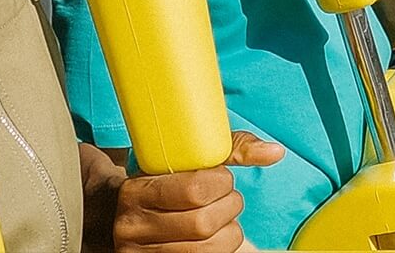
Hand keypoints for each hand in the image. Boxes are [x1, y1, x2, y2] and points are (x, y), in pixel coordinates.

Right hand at [104, 133, 284, 252]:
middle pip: (203, 223)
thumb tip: (275, 152)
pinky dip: (220, 250)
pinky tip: (214, 238)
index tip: (220, 178)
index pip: (194, 189)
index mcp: (137, 191)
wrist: (118, 216)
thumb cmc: (162, 184)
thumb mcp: (184, 162)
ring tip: (221, 221)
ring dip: (229, 233)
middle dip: (228, 208)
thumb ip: (230, 151)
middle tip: (225, 200)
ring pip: (208, 250)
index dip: (220, 183)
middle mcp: (132, 226)